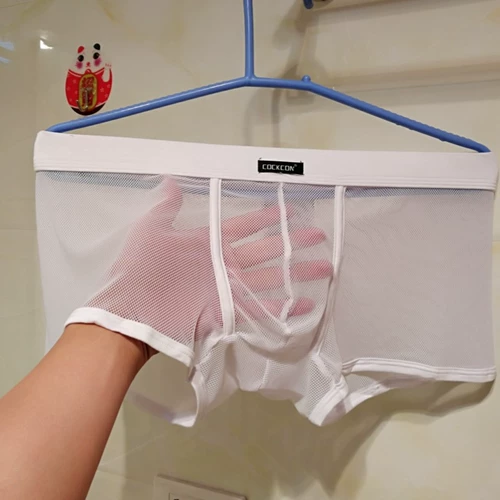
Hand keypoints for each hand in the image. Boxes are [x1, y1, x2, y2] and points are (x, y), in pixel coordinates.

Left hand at [83, 178, 331, 359]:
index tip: (291, 209)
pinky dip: (284, 308)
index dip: (268, 217)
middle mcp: (224, 264)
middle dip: (293, 242)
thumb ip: (166, 207)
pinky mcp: (227, 312)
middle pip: (266, 250)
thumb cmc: (139, 270)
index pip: (246, 226)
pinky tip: (306, 304)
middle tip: (319, 235)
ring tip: (324, 267)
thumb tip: (171, 179)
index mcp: (209, 243)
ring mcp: (228, 289)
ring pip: (270, 278)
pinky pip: (260, 309)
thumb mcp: (151, 231)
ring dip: (296, 273)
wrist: (129, 313)